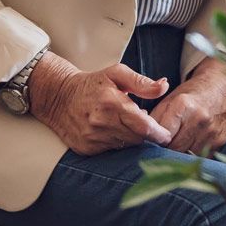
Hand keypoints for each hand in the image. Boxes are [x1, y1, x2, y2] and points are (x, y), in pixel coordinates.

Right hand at [31, 59, 174, 154]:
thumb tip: (164, 86)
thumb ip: (142, 82)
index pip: (144, 126)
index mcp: (112, 103)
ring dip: (132, 138)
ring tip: (128, 124)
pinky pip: (111, 150)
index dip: (159, 133)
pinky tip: (114, 130)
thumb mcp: (117, 74)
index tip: (166, 134)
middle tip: (147, 125)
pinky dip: (117, 142)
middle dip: (146, 134)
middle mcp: (101, 123)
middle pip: (137, 139)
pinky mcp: (86, 149)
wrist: (58, 96)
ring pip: (125, 146)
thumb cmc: (93, 83)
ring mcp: (92, 138)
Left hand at [151, 63, 225, 154]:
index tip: (151, 143)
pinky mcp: (220, 142)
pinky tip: (190, 149)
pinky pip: (201, 159)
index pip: (162, 135)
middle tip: (161, 149)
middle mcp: (199, 120)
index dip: (155, 141)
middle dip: (165, 151)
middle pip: (174, 148)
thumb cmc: (191, 95)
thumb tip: (142, 138)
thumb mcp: (170, 100)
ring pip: (187, 157)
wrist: (222, 89)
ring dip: (179, 156)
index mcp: (183, 106)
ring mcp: (211, 133)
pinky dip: (193, 158)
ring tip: (175, 149)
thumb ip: (155, 119)